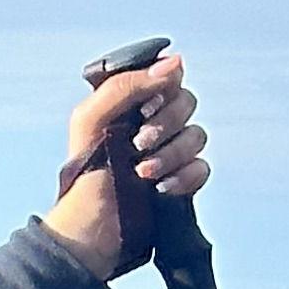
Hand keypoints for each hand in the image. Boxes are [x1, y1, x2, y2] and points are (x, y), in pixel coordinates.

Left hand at [45, 49, 210, 281]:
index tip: (144, 108)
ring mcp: (171, 151)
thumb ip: (126, 86)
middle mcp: (154, 122)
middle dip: (165, 124)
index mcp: (132, 103)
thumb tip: (174, 63)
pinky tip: (161, 189)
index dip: (162, 90)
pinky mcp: (183, 179)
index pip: (167, 77)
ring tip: (143, 173)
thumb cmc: (85, 171)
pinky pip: (203, 167)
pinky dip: (184, 177)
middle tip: (138, 144)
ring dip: (171, 154)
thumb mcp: (91, 120)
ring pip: (197, 135)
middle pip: (186, 102)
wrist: (92, 225)